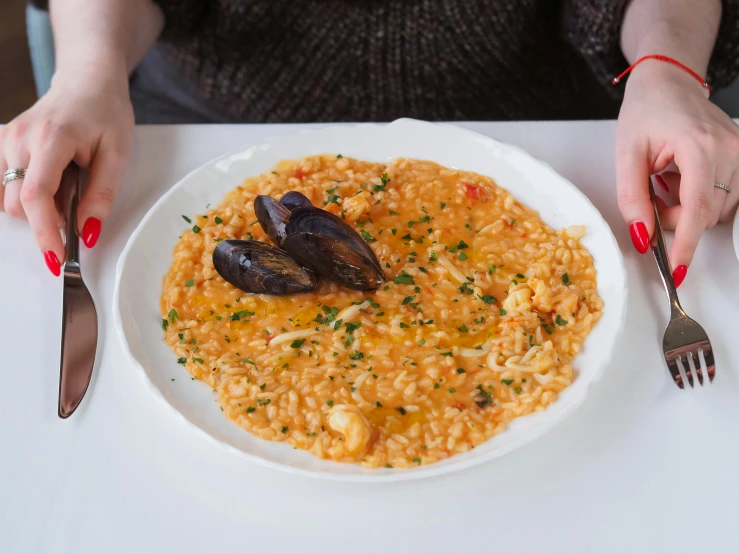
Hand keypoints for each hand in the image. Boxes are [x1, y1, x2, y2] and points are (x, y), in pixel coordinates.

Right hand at [0, 69, 133, 275]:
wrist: (87, 82)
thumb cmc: (106, 113)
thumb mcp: (118, 155)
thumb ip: (101, 196)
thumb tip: (87, 234)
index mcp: (51, 139)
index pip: (36, 196)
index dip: (44, 232)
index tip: (56, 257)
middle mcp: (19, 138)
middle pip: (18, 203)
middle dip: (46, 220)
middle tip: (77, 203)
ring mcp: (5, 140)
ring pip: (8, 196)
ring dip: (35, 207)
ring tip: (66, 184)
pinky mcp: (2, 144)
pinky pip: (4, 184)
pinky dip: (25, 194)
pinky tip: (50, 181)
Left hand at [615, 63, 738, 286]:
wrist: (669, 82)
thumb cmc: (646, 111)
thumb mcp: (626, 154)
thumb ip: (632, 199)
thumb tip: (642, 237)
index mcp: (699, 146)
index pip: (697, 208)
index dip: (687, 244)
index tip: (677, 269)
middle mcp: (729, 149)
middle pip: (706, 214)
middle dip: (675, 219)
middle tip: (652, 194)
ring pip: (716, 210)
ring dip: (687, 208)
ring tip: (666, 180)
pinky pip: (725, 197)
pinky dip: (700, 198)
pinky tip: (683, 178)